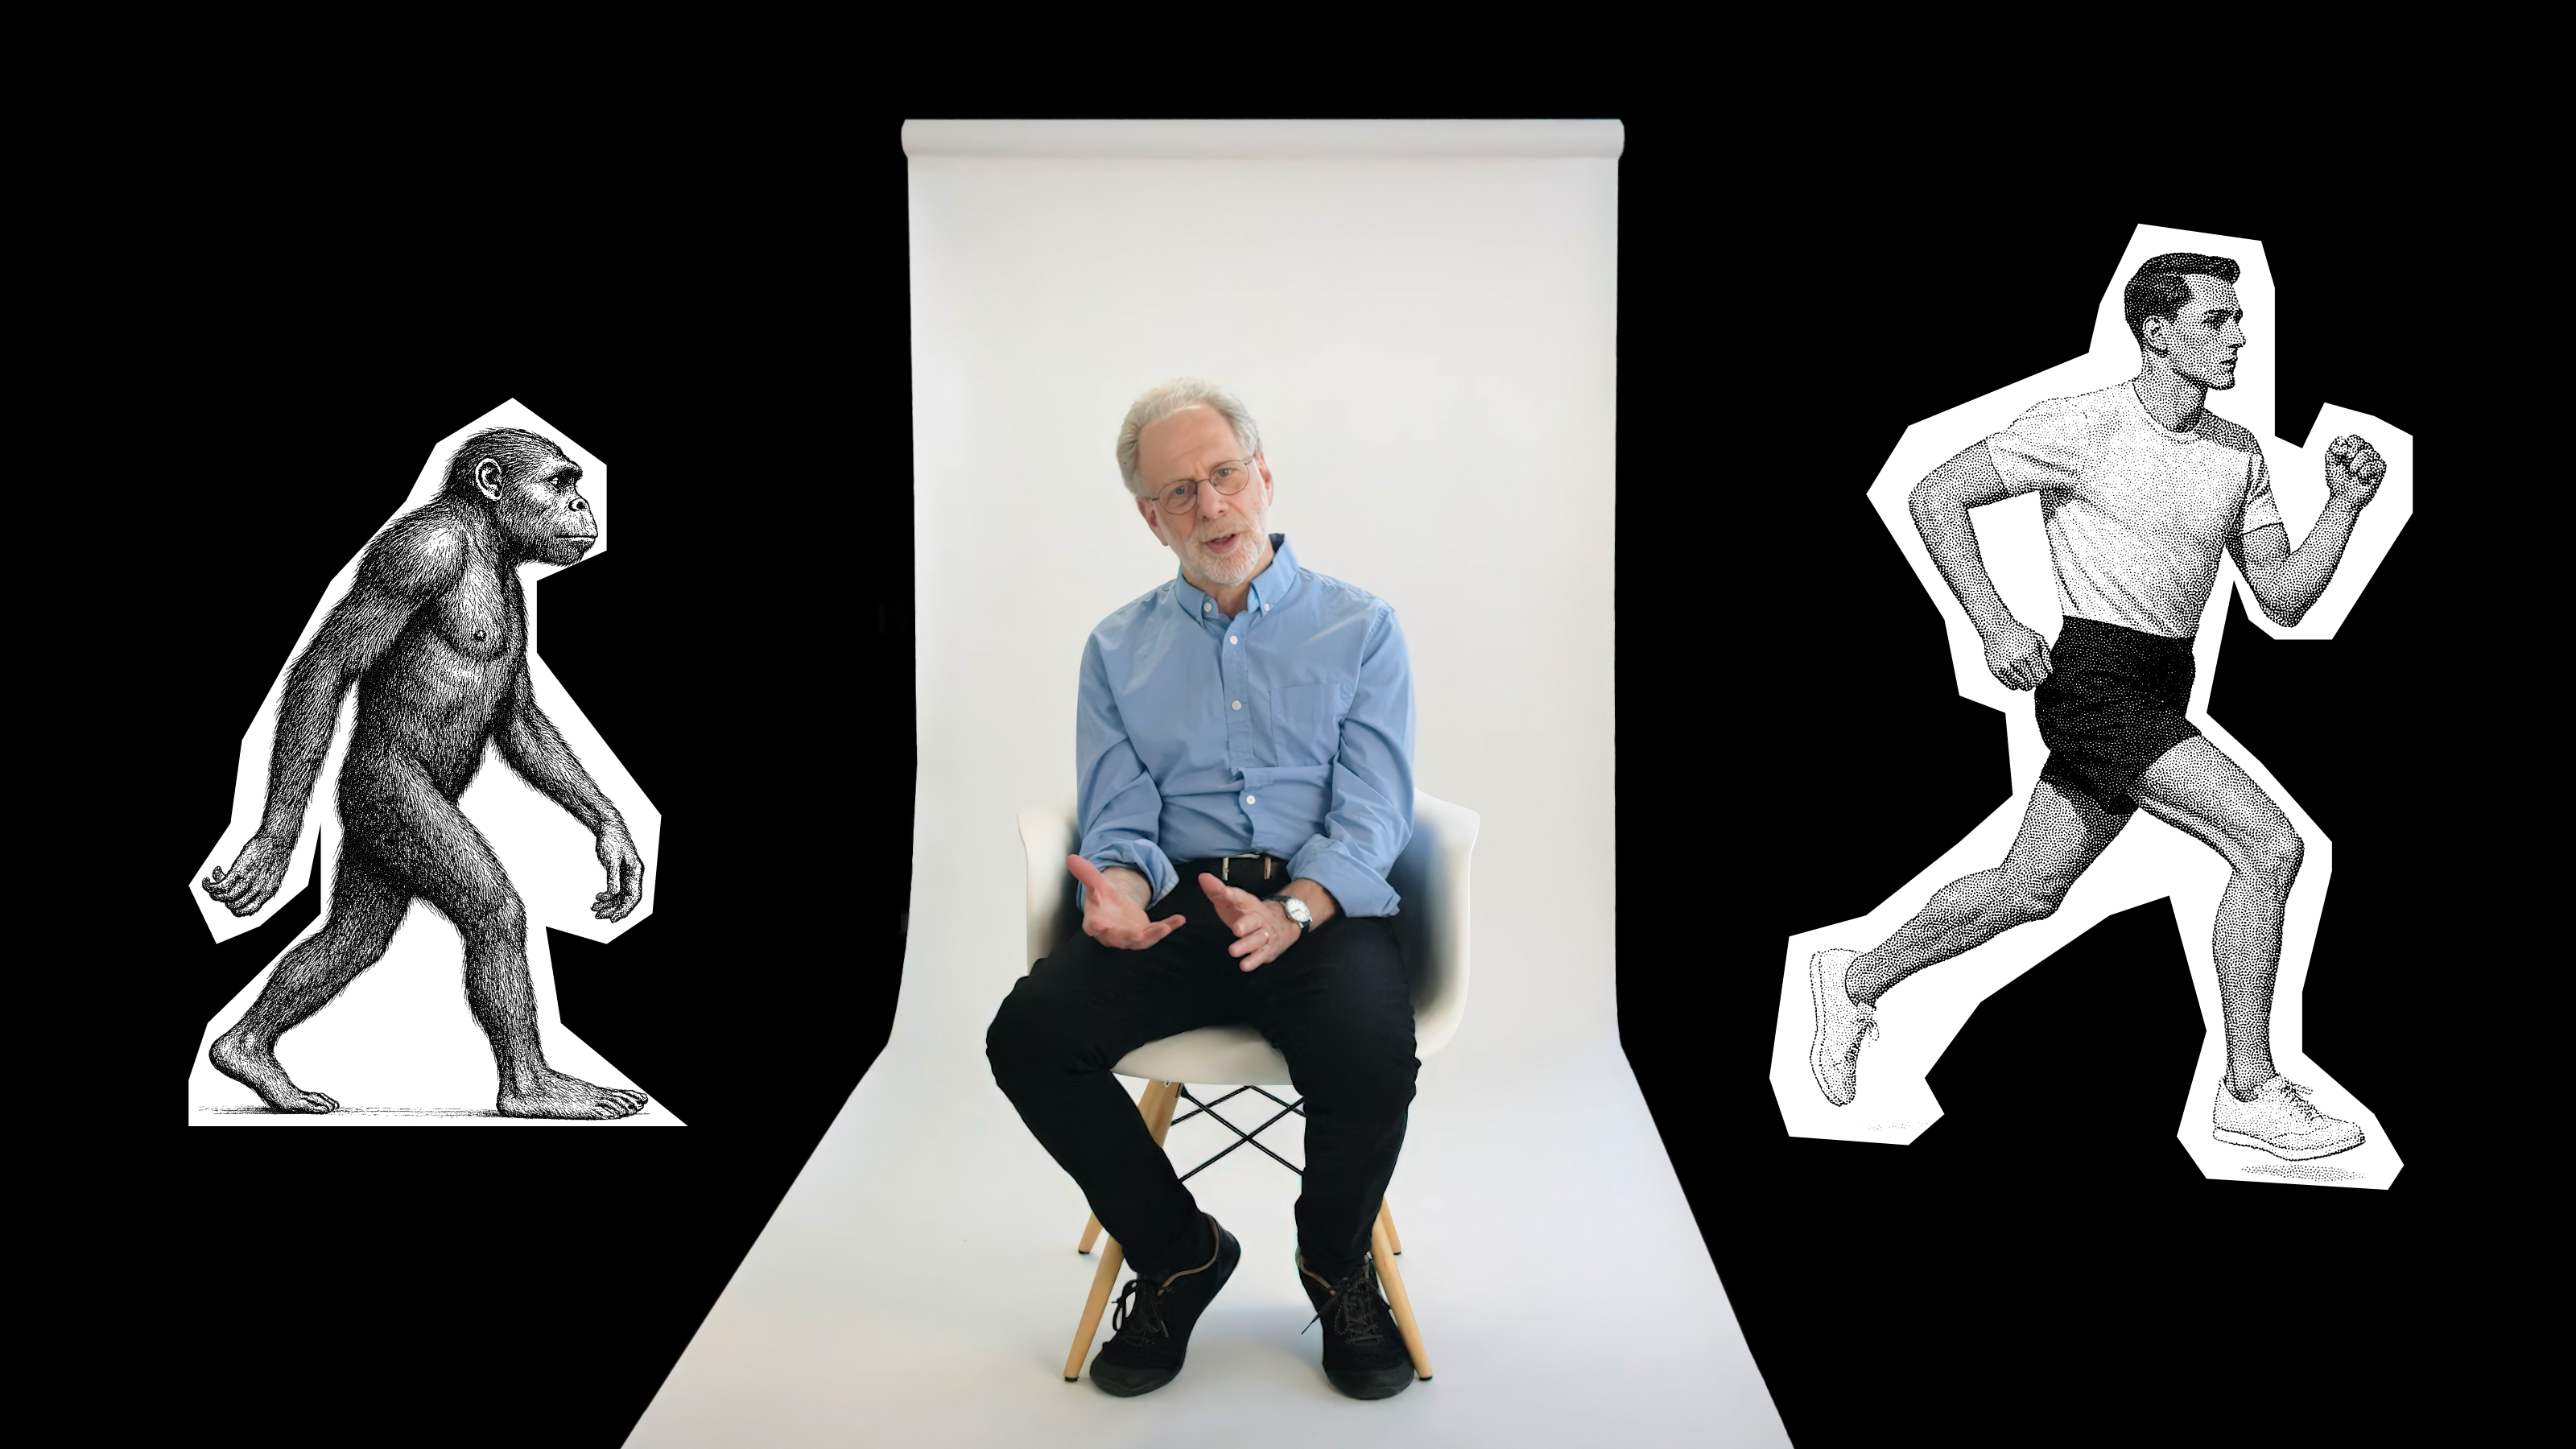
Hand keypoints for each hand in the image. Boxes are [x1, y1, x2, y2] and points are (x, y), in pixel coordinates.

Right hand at [203, 834, 293, 916]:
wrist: (279, 839)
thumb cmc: (276, 853)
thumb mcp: (274, 874)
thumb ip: (263, 884)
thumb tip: (250, 888)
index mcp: (267, 892)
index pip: (249, 910)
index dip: (236, 908)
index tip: (231, 899)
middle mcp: (258, 890)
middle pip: (234, 905)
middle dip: (224, 898)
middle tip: (223, 884)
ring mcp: (248, 880)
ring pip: (224, 897)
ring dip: (213, 893)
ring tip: (210, 882)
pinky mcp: (239, 871)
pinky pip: (220, 886)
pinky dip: (209, 886)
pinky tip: (207, 879)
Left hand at [594, 824, 644, 920]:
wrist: (608, 827)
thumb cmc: (612, 840)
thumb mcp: (611, 860)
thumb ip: (613, 878)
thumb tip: (613, 895)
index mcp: (636, 872)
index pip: (634, 897)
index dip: (624, 909)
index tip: (613, 918)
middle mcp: (633, 875)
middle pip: (626, 899)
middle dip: (613, 909)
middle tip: (598, 915)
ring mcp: (626, 875)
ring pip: (620, 896)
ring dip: (608, 904)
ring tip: (594, 908)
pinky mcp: (618, 874)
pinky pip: (615, 890)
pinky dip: (606, 897)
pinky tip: (596, 899)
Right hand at [1068, 855, 1183, 948]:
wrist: (1115, 910)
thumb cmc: (1103, 900)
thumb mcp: (1097, 884)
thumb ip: (1086, 873)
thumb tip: (1071, 858)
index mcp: (1096, 922)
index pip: (1093, 926)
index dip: (1096, 927)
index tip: (1098, 925)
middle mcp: (1112, 933)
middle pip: (1119, 938)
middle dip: (1128, 937)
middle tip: (1137, 935)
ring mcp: (1130, 937)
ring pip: (1141, 940)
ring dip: (1153, 935)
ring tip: (1165, 927)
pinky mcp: (1145, 934)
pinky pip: (1157, 932)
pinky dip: (1169, 926)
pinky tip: (1180, 919)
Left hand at [1197, 873, 1296, 971]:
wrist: (1280, 922)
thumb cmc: (1249, 912)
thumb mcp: (1233, 900)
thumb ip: (1216, 890)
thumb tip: (1203, 877)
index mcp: (1248, 904)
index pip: (1240, 897)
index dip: (1232, 895)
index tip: (1224, 893)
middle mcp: (1258, 918)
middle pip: (1253, 921)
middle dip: (1246, 925)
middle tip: (1236, 929)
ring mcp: (1264, 934)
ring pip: (1257, 939)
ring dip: (1246, 945)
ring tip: (1233, 951)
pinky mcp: (1268, 949)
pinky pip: (1261, 955)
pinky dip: (1254, 961)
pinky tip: (1245, 965)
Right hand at [1981, 618, 2051, 690]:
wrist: (1996, 627)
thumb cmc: (2019, 633)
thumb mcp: (2037, 639)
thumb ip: (2046, 656)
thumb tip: (2049, 672)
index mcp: (2030, 652)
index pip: (2041, 676)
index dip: (2043, 677)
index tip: (2040, 673)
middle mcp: (2017, 660)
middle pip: (2031, 683)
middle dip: (2034, 682)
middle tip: (2032, 675)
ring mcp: (2005, 665)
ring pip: (2021, 686)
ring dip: (2024, 683)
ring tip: (2023, 675)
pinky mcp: (1996, 669)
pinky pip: (2010, 685)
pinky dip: (2014, 683)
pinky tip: (2015, 674)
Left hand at [2324, 434, 2386, 507]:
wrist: (2344, 498)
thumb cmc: (2339, 482)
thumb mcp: (2331, 464)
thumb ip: (2333, 450)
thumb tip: (2342, 441)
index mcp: (2353, 449)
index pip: (2353, 438)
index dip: (2346, 447)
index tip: (2341, 458)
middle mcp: (2365, 451)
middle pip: (2359, 442)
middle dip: (2349, 456)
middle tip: (2348, 468)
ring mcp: (2374, 459)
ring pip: (2366, 453)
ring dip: (2355, 466)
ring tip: (2354, 474)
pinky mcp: (2380, 468)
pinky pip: (2375, 463)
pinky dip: (2365, 472)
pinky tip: (2362, 478)